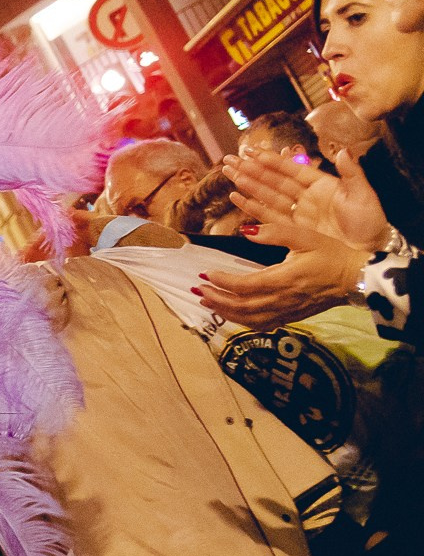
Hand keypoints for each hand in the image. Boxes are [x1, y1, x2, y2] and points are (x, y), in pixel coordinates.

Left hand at [198, 219, 364, 327]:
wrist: (357, 278)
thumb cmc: (332, 254)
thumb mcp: (305, 236)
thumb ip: (275, 232)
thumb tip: (247, 231)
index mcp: (285, 279)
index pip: (244, 285)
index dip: (223, 281)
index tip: (206, 273)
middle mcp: (283, 299)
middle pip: (241, 305)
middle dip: (216, 299)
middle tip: (197, 290)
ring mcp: (287, 311)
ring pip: (249, 318)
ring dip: (225, 312)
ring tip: (207, 302)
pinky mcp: (292, 316)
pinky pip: (262, 324)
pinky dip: (243, 322)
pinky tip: (232, 315)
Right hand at [225, 150, 387, 249]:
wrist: (367, 251)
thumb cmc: (369, 222)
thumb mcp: (363, 195)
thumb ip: (351, 173)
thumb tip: (343, 151)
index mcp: (321, 185)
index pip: (291, 169)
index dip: (272, 161)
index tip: (252, 152)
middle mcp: (305, 197)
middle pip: (273, 180)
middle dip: (251, 170)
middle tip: (230, 160)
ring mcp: (298, 213)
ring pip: (267, 196)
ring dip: (247, 185)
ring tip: (228, 174)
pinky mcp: (292, 230)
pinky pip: (268, 216)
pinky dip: (251, 207)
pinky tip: (237, 198)